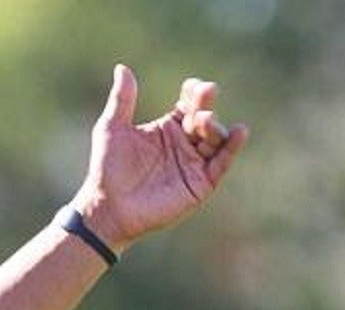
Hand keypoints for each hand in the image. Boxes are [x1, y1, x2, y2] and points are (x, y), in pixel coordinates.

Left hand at [71, 64, 248, 252]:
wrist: (107, 206)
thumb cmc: (107, 169)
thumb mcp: (112, 129)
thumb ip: (122, 100)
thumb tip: (122, 67)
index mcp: (167, 129)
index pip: (188, 105)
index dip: (194, 94)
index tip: (193, 86)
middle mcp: (184, 144)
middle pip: (204, 118)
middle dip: (206, 105)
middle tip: (204, 94)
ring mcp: (194, 163)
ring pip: (215, 138)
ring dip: (214, 126)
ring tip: (203, 121)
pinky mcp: (200, 184)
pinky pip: (222, 163)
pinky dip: (232, 148)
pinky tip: (238, 132)